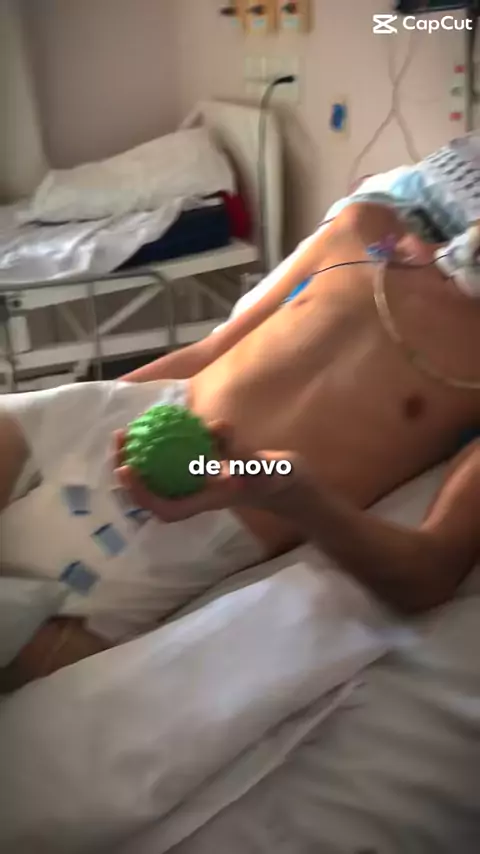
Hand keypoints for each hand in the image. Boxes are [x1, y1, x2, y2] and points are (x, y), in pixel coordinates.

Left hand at [114, 422, 305, 522]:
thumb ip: (246, 456)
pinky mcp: (204, 471)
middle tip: (119, 439)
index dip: (143, 494)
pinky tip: (154, 426)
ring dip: (141, 458)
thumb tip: (219, 430)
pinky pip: (173, 462)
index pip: (168, 508)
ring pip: (160, 478)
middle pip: (155, 495)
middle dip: (131, 473)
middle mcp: (200, 495)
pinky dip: (159, 447)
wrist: (292, 486)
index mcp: (211, 500)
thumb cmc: (281, 480)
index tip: (126, 469)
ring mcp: (200, 484)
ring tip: (127, 433)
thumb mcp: (269, 469)